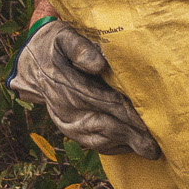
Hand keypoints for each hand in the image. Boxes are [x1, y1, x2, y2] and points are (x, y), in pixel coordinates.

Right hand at [8, 20, 159, 158]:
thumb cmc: (55, 46)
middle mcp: (64, 109)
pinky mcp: (69, 131)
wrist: (33, 64)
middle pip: (103, 125)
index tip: (146, 122)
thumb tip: (97, 64)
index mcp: (64, 85)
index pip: (100, 101)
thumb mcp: (64, 37)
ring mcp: (66, 123)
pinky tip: (133, 147)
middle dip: (131, 136)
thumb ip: (79, 48)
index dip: (124, 112)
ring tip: (150, 151)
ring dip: (125, 146)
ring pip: (99, 140)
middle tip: (155, 147)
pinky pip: (93, 144)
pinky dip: (114, 148)